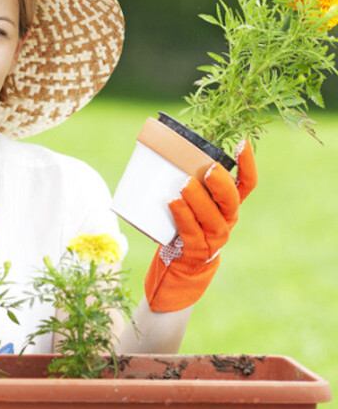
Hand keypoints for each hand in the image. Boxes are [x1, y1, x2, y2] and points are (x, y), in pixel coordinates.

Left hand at [144, 140, 256, 312]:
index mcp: (228, 205)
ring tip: (184, 184)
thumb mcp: (191, 203)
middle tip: (208, 169)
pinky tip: (173, 203)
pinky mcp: (197, 249)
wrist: (181, 266)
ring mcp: (214, 237)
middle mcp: (226, 220)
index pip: (247, 183)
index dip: (247, 164)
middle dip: (221, 183)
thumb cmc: (184, 226)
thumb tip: (161, 148)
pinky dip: (182, 216)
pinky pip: (191, 231)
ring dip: (198, 199)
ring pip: (212, 217)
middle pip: (232, 200)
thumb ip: (186, 183)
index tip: (242, 142)